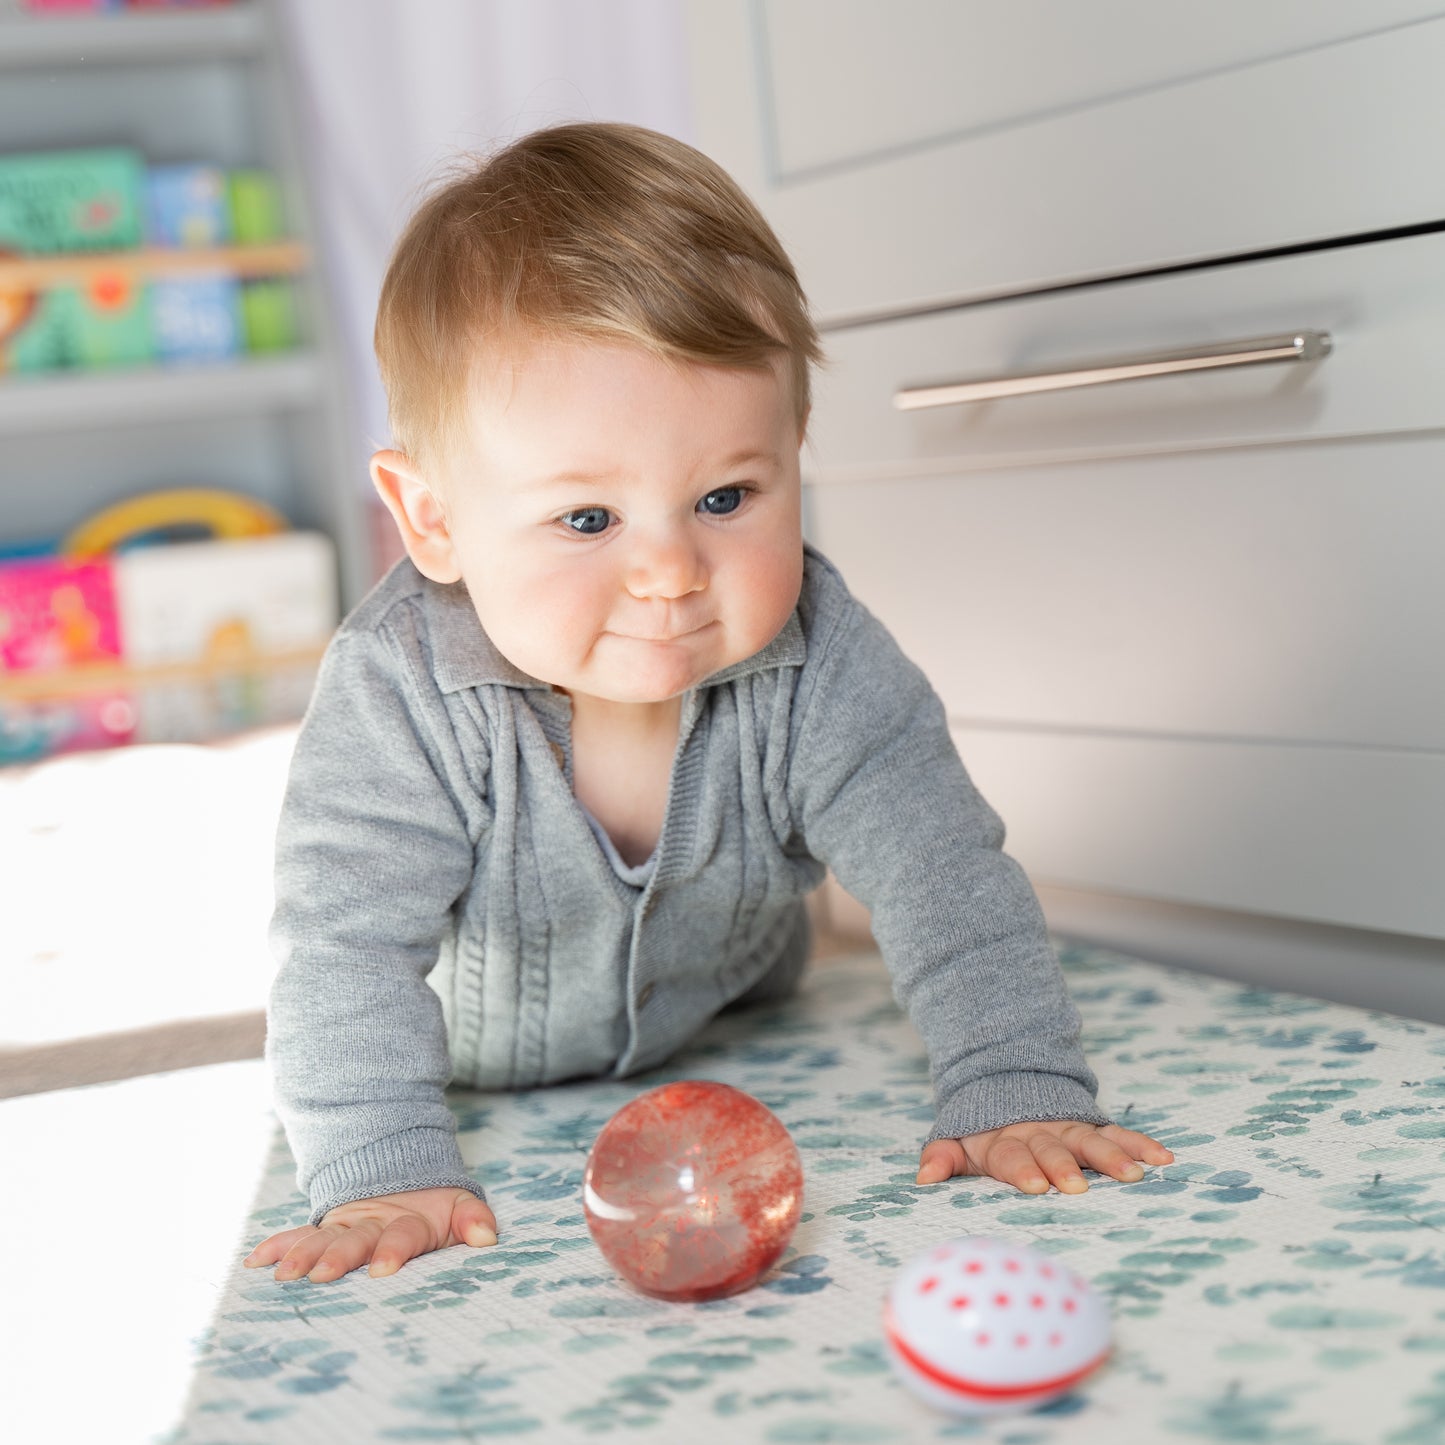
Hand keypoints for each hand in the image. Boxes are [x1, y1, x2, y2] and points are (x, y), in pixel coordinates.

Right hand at [243, 1186, 497, 1282]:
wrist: (404, 1175)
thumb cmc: (436, 1208)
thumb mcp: (460, 1207)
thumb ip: (473, 1219)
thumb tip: (488, 1237)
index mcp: (408, 1222)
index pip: (401, 1237)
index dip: (394, 1251)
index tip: (382, 1270)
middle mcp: (373, 1223)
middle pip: (355, 1240)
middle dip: (339, 1257)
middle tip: (320, 1275)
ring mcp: (346, 1226)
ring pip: (322, 1239)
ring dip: (303, 1255)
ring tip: (283, 1274)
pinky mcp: (326, 1230)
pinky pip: (299, 1236)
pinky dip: (279, 1245)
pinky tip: (256, 1261)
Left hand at [916, 1120, 1173, 1193]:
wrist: (1005, 1079)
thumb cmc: (982, 1130)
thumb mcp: (957, 1139)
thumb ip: (942, 1156)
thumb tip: (923, 1178)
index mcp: (1003, 1141)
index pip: (1011, 1156)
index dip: (1022, 1169)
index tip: (1035, 1186)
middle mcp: (1039, 1134)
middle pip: (1052, 1149)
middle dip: (1064, 1166)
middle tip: (1077, 1187)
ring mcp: (1068, 1129)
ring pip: (1091, 1141)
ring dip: (1111, 1157)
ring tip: (1134, 1174)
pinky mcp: (1092, 1127)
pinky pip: (1119, 1134)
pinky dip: (1140, 1144)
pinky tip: (1164, 1158)